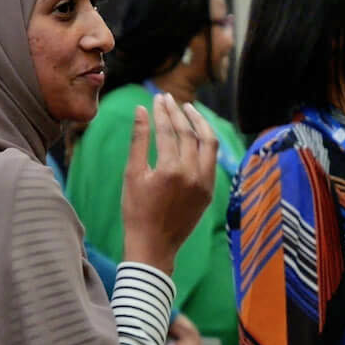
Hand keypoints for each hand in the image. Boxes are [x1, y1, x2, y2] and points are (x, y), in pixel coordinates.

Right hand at [121, 93, 218, 273]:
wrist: (154, 246)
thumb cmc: (136, 211)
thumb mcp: (132, 175)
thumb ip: (138, 141)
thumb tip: (141, 110)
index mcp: (170, 170)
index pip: (168, 131)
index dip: (162, 112)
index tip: (157, 98)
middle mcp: (192, 174)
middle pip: (189, 133)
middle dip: (178, 112)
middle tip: (169, 99)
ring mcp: (205, 183)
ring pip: (208, 143)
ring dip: (199, 123)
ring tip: (188, 109)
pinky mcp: (209, 191)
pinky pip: (212, 159)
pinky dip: (206, 142)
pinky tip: (197, 133)